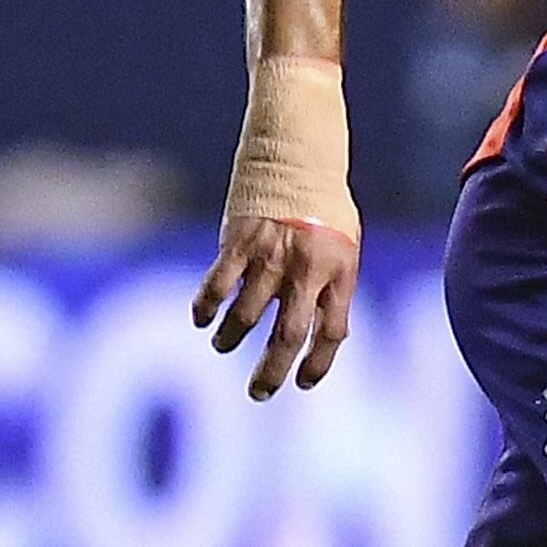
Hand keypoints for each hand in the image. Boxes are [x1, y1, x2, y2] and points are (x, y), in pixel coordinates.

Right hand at [193, 213, 358, 398]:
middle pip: (287, 336)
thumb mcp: (345, 244)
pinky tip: (202, 319)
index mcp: (338, 271)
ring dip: (231, 339)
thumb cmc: (324, 203)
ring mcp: (269, 256)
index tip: (301, 383)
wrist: (296, 153)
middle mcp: (305, 269)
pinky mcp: (238, 242)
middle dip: (271, 372)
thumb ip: (333, 287)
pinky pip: (216, 286)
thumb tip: (321, 336)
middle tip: (258, 392)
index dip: (316, 364)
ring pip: (245, 317)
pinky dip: (206, 309)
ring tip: (223, 345)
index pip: (330, 332)